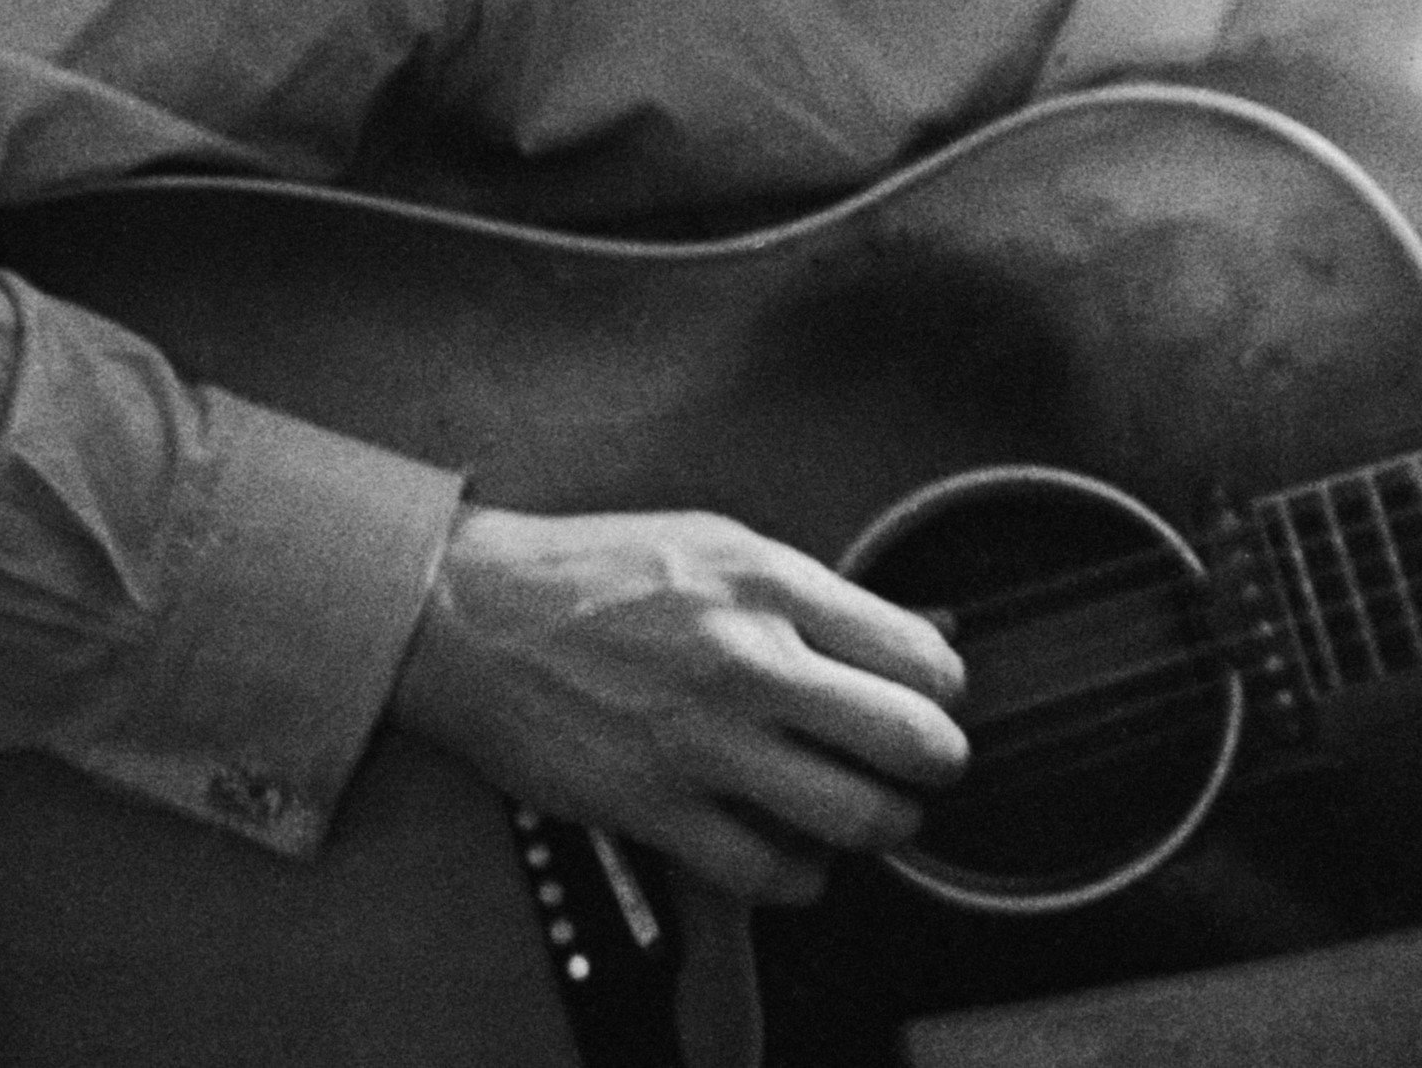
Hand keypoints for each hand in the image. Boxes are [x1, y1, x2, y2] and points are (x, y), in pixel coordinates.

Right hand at [388, 505, 968, 904]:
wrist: (475, 616)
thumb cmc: (599, 573)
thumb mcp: (725, 545)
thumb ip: (825, 596)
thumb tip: (925, 630)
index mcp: (774, 586)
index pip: (921, 656)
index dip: (946, 688)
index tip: (933, 697)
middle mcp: (749, 663)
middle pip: (910, 741)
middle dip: (940, 763)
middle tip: (926, 765)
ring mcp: (703, 742)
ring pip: (855, 817)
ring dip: (886, 825)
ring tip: (875, 812)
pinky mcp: (654, 808)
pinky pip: (767, 872)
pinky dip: (804, 876)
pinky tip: (800, 851)